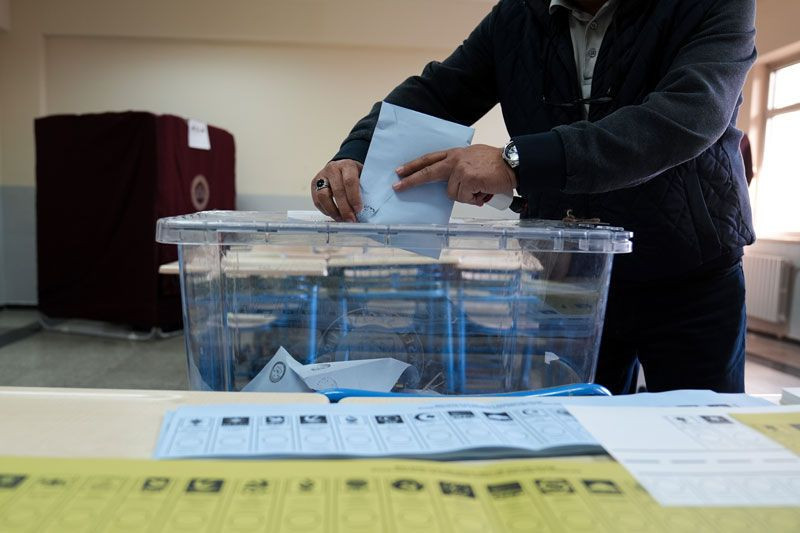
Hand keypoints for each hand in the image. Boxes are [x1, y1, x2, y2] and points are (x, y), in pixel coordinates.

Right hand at [311, 159, 362, 221]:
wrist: (341, 166)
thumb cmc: (355, 174)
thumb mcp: (363, 176)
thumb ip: (365, 188)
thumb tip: (369, 208)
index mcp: (347, 165)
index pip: (349, 181)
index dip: (354, 197)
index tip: (358, 210)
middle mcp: (332, 169)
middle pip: (337, 191)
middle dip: (344, 208)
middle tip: (351, 219)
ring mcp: (321, 176)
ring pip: (323, 196)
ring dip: (333, 211)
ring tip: (341, 219)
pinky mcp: (314, 184)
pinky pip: (317, 201)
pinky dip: (326, 210)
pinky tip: (334, 215)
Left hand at [393, 144, 517, 205]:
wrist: (513, 163)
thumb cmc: (495, 164)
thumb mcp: (472, 158)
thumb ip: (458, 167)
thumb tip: (450, 184)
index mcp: (455, 154)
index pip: (429, 159)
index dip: (414, 166)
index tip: (400, 171)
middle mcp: (455, 160)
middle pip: (428, 172)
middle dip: (411, 180)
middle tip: (398, 187)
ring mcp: (461, 169)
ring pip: (452, 193)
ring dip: (466, 196)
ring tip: (480, 189)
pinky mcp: (468, 179)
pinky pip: (463, 197)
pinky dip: (474, 198)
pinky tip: (483, 191)